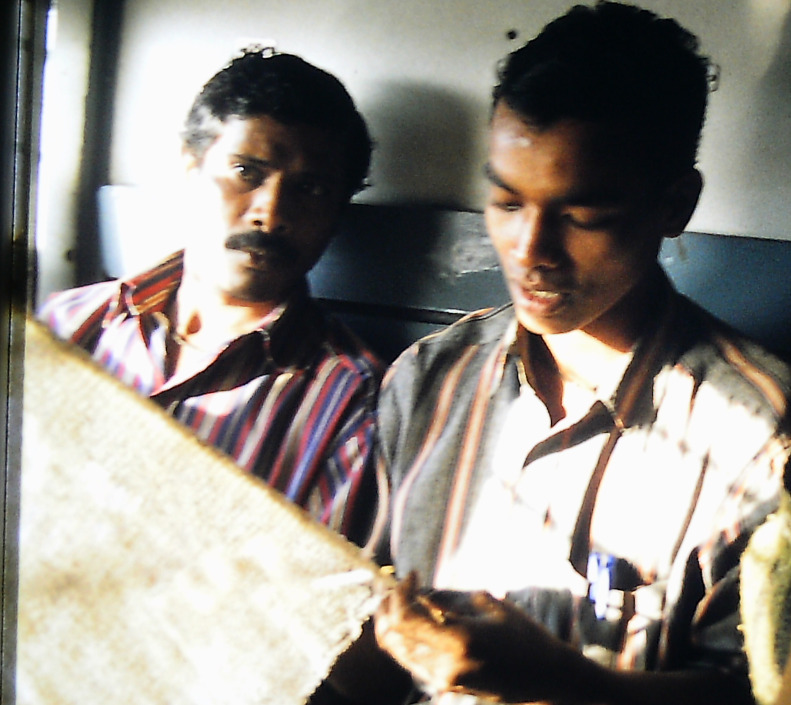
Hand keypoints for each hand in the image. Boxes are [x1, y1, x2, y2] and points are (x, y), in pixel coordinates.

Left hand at [373, 572, 585, 702]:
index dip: (400, 593)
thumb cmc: (525, 637)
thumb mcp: (492, 609)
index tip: (412, 574)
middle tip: (400, 585)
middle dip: (388, 606)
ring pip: (397, 651)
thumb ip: (453, 604)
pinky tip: (414, 618)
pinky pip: (411, 660)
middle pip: (392, 637)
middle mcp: (446, 665)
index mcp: (459, 642)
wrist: (547, 679)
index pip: (405, 619)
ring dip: (392, 622)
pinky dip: (404, 637)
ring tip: (402, 597)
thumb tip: (422, 596)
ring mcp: (444, 679)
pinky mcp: (446, 685)